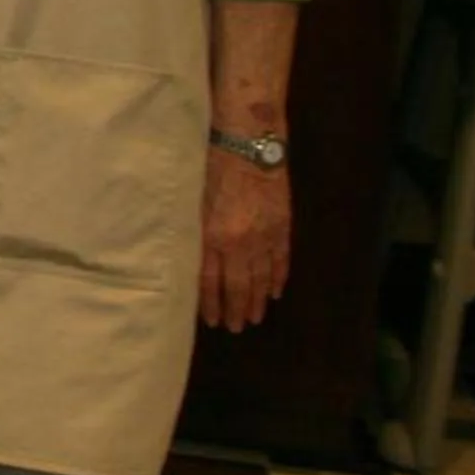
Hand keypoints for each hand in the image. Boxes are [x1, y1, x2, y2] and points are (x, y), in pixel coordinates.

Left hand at [200, 149, 291, 331]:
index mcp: (212, 236)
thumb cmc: (210, 167)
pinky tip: (275, 292)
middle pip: (238, 285)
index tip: (212, 320)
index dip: (211, 303)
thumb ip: (196, 231)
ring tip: (255, 318)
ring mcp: (264, 237)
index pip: (210, 280)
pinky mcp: (282, 227)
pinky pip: (281, 260)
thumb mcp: (193, 201)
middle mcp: (239, 243)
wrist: (247, 146)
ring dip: (258, 300)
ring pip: (261, 278)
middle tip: (237, 328)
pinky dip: (278, 278)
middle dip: (237, 309)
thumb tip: (192, 259)